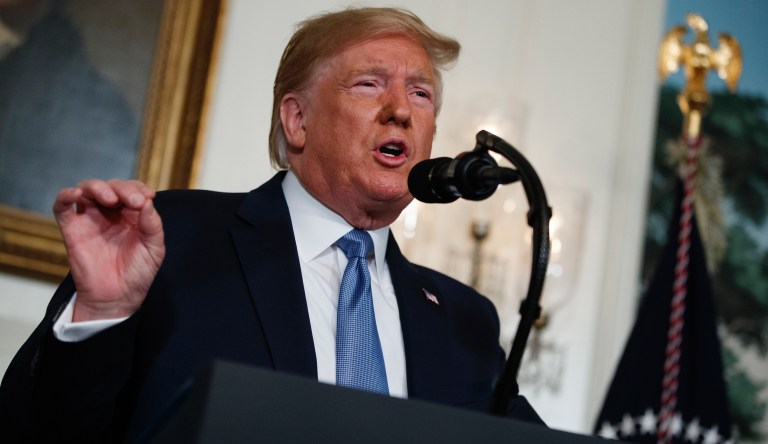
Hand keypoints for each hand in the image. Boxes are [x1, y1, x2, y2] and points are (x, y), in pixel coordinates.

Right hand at [53, 179, 164, 321]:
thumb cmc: (137, 274)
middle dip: (122, 189)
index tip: (147, 196)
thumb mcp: (154, 249)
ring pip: (88, 190)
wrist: (117, 298)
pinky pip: (62, 206)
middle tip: (133, 201)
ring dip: (98, 188)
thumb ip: (153, 225)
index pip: (132, 190)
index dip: (138, 188)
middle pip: (111, 187)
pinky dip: (66, 195)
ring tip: (110, 199)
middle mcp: (111, 213)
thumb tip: (147, 201)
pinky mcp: (72, 229)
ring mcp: (90, 219)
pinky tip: (76, 194)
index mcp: (132, 215)